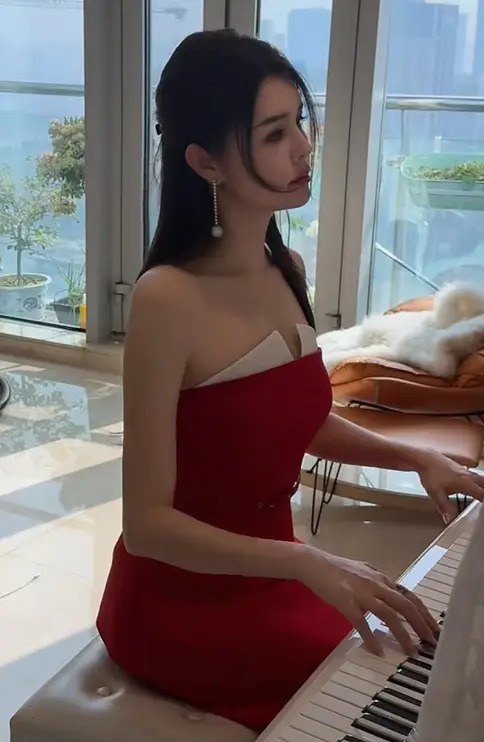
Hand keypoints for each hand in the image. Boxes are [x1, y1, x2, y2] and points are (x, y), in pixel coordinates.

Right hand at [299, 549, 437, 655]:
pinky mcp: (346, 602)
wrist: (314, 564)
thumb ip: (378, 583)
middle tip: (430, 643)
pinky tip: (377, 651)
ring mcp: (361, 593)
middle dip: (420, 625)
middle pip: (405, 605)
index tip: (434, 628)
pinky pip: (362, 623)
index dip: (423, 613)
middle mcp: (375, 584)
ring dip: (402, 634)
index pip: (408, 596)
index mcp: (380, 578)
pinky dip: (371, 638)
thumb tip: (391, 594)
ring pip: (389, 614)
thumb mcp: (363, 572)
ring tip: (411, 652)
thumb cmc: (336, 569)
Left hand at [415, 450, 483, 523]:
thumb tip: (449, 520)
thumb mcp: (436, 494)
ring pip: (480, 478)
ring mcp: (464, 470)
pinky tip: (470, 484)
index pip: (482, 494)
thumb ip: (445, 507)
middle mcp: (468, 476)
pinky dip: (476, 481)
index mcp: (465, 484)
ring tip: (479, 494)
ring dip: (482, 486)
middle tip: (482, 501)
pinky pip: (473, 475)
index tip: (482, 510)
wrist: (424, 458)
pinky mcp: (460, 467)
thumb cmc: (430, 474)